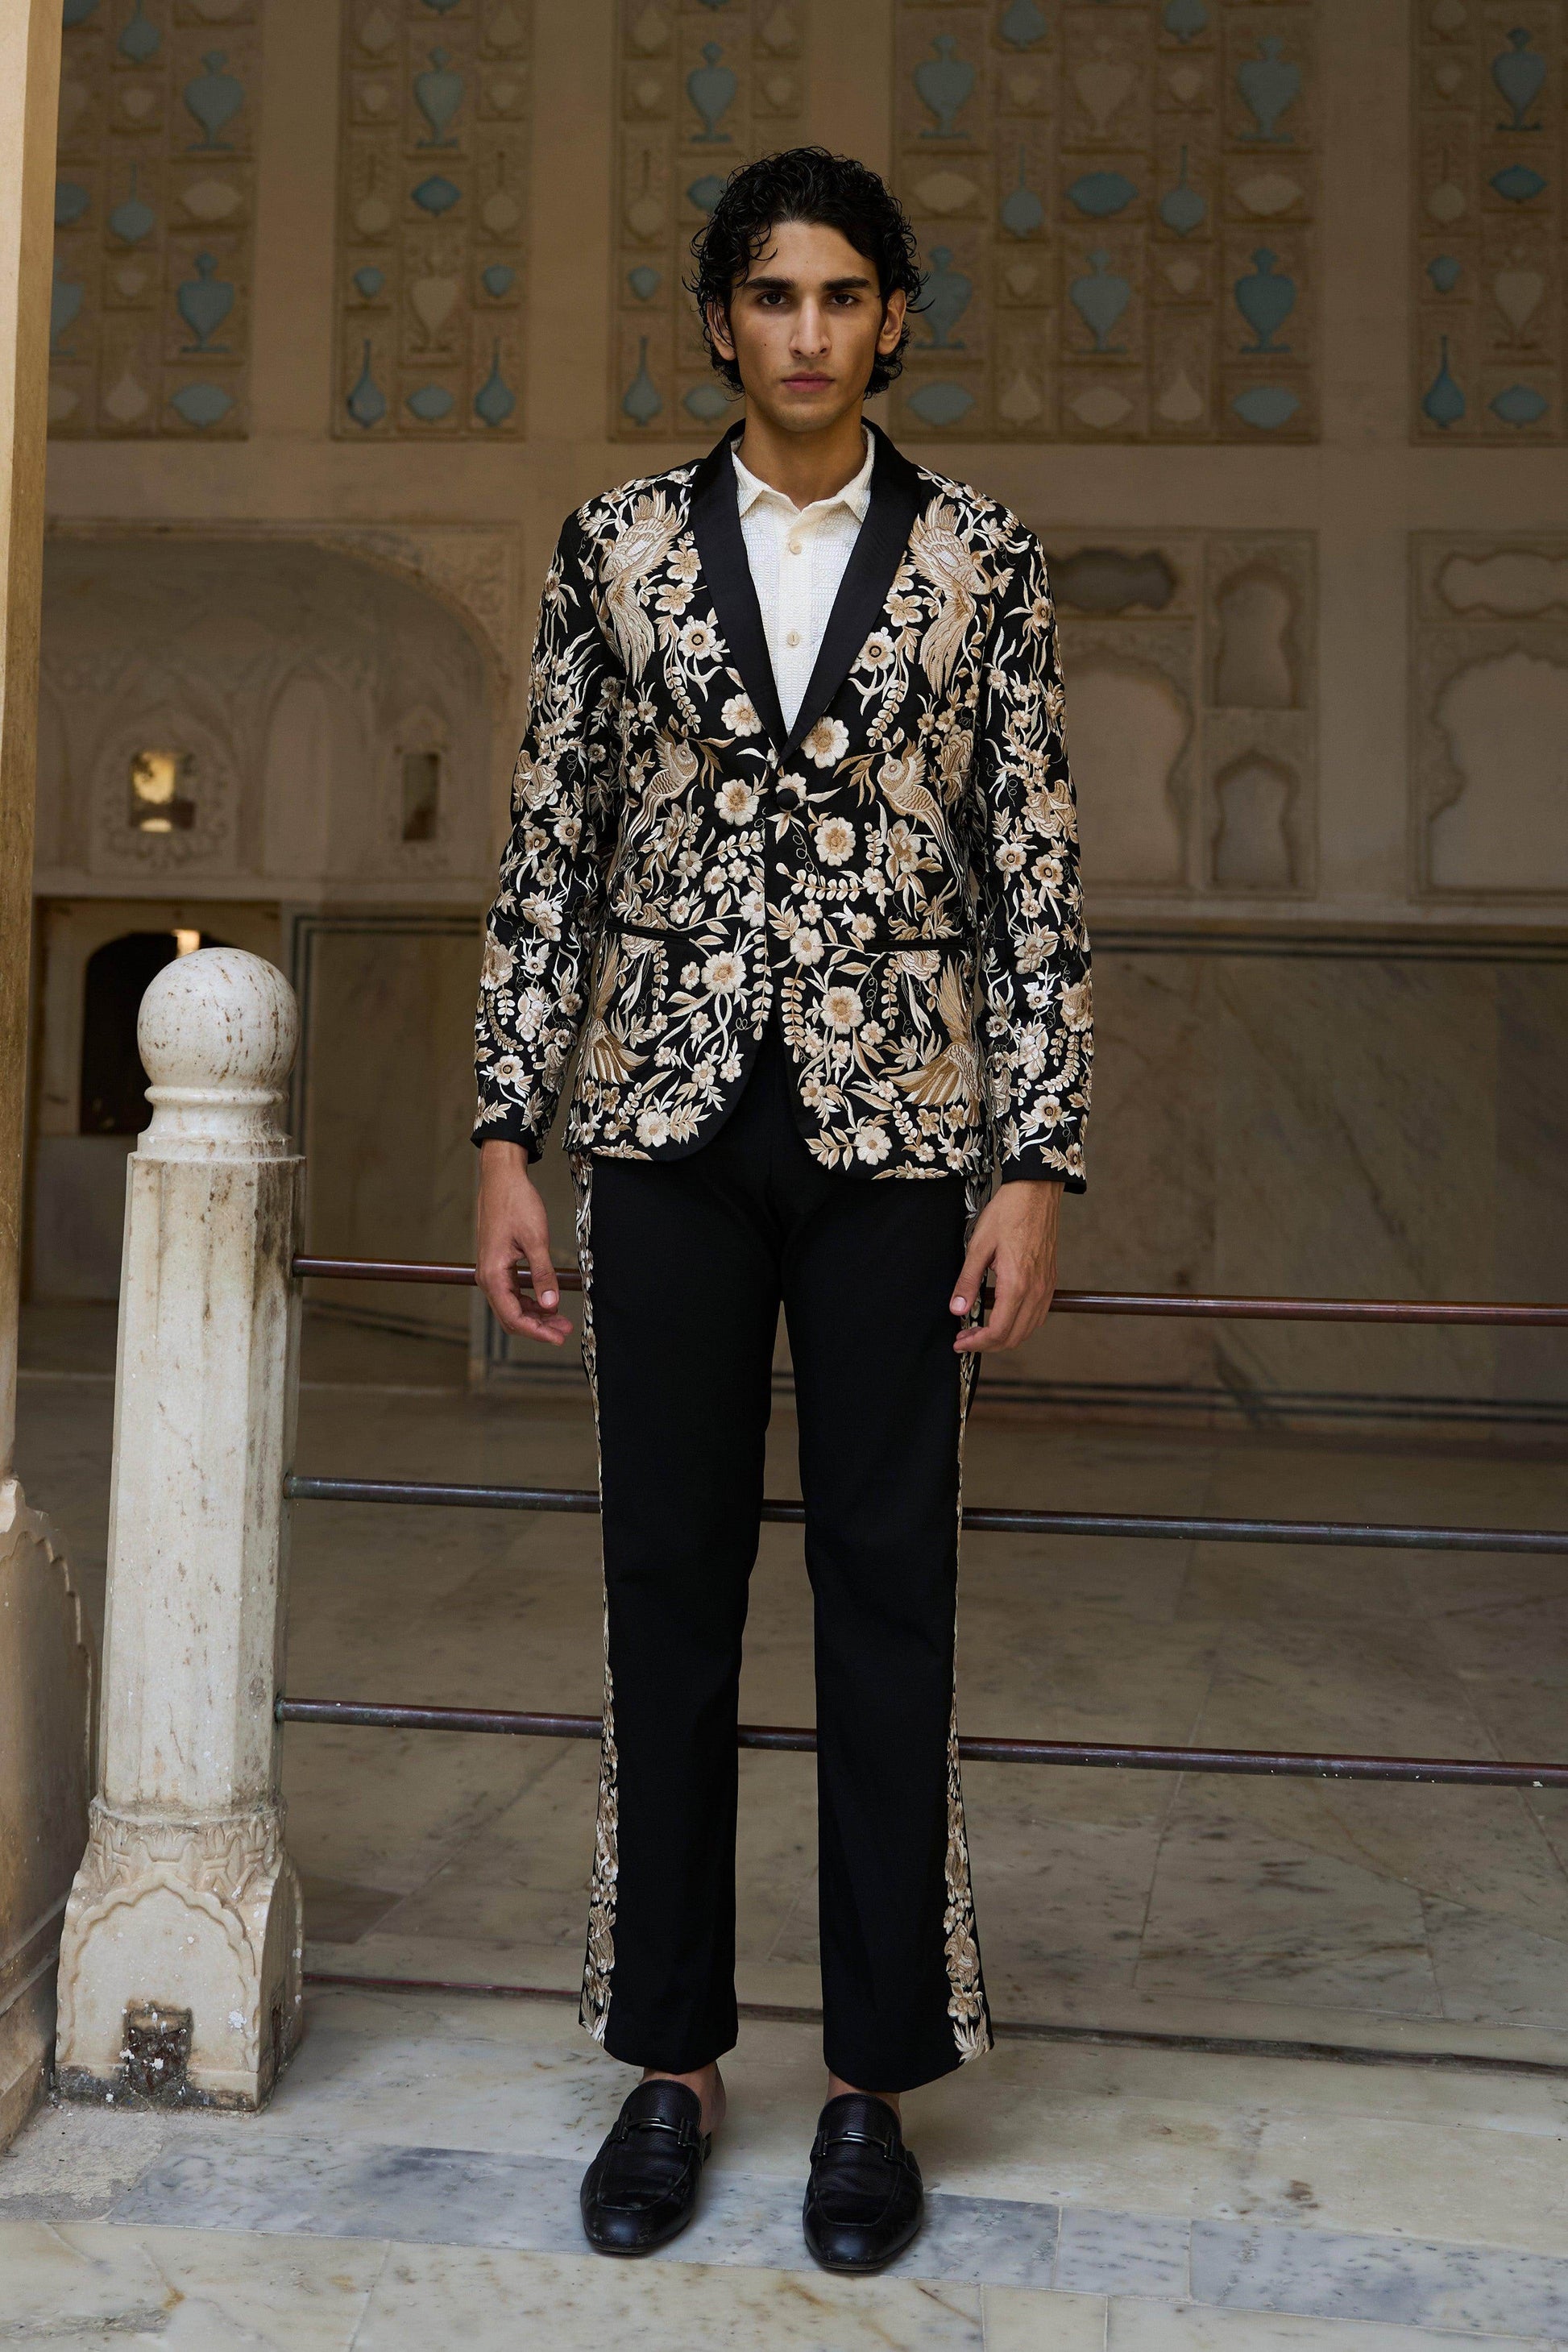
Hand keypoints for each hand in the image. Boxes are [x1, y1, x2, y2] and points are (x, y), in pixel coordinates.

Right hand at [476, 1140, 573, 1346]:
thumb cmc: (516, 1204)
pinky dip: (529, 1301)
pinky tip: (547, 1303)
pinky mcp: (497, 1264)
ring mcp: (491, 1272)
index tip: (559, 1336)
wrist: (502, 1178)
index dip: (537, 1331)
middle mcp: (487, 1278)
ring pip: (511, 1306)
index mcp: (493, 1275)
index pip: (513, 1317)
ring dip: (535, 1315)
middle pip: (511, 1317)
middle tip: (565, 1330)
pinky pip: (511, 1292)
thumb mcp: (536, 1240)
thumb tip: (552, 1305)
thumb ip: (543, 1275)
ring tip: (561, 1319)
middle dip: (538, 1327)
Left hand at [951, 1178, 1060, 1354]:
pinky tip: (1005, 1316)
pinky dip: (1021, 1325)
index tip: (959, 1341)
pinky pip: (1038, 1315)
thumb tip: (957, 1310)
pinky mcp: (1050, 1280)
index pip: (998, 1331)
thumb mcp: (978, 1245)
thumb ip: (968, 1281)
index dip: (976, 1343)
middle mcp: (1035, 1291)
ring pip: (1028, 1330)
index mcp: (1017, 1284)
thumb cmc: (1008, 1213)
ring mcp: (1046, 1287)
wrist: (1036, 1192)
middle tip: (965, 1338)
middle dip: (987, 1345)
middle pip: (1014, 1337)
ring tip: (981, 1330)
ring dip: (1005, 1337)